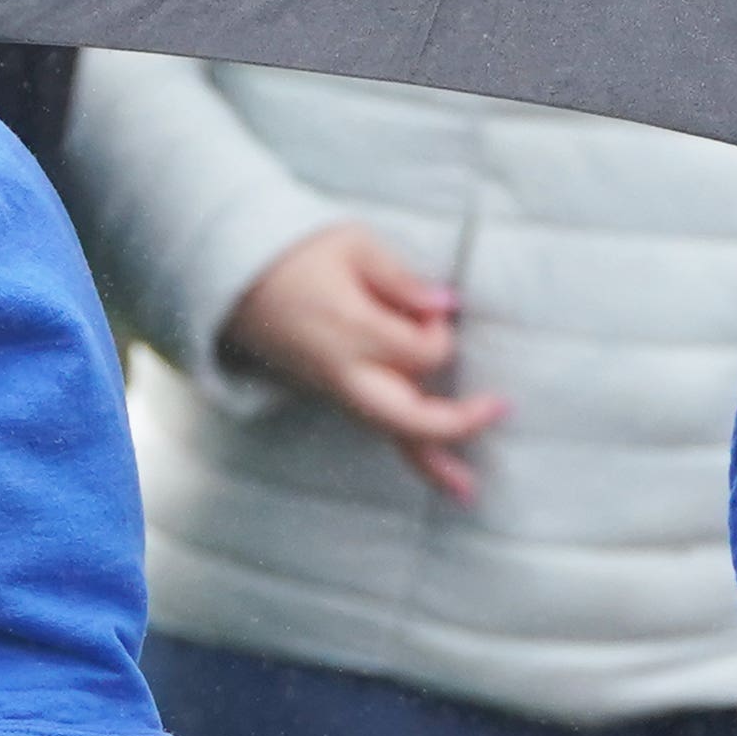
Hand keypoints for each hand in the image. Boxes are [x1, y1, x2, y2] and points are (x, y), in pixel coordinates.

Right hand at [219, 222, 506, 504]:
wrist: (235, 280)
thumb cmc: (298, 254)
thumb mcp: (352, 244)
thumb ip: (399, 277)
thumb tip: (446, 304)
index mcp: (349, 332)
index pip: (420, 351)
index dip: (438, 330)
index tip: (433, 307)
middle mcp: (344, 373)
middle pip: (407, 414)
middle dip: (455, 420)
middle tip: (501, 407)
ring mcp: (336, 391)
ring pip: (391, 434)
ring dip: (432, 462)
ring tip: (467, 492)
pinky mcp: (336, 397)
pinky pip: (378, 431)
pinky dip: (412, 455)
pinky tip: (443, 477)